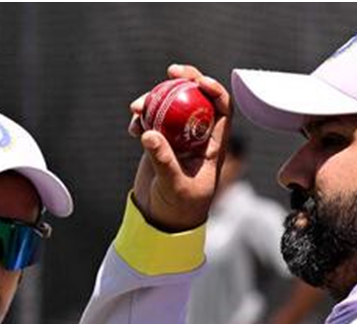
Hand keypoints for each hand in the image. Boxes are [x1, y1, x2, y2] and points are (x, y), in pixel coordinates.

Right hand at [128, 64, 232, 231]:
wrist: (161, 221)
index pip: (223, 110)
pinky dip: (142, 118)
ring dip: (155, 99)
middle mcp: (198, 137)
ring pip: (171, 106)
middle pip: (197, 98)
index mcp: (214, 146)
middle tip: (172, 70)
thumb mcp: (174, 186)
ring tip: (137, 107)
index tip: (198, 81)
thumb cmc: (179, 209)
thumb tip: (150, 134)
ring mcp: (178, 138)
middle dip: (186, 80)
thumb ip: (163, 160)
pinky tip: (133, 126)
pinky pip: (151, 121)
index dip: (215, 90)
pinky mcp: (160, 142)